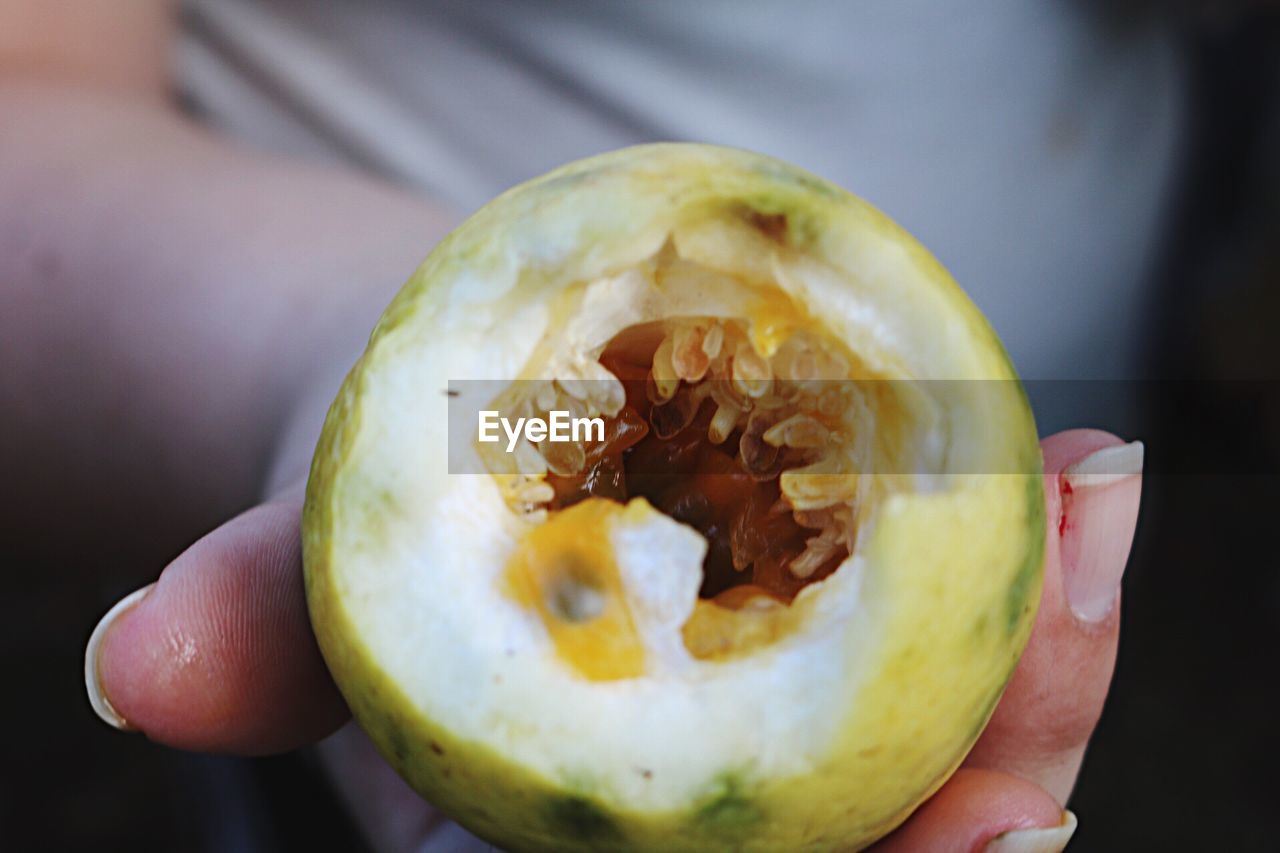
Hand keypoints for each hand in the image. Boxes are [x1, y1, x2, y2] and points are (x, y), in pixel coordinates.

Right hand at [85, 420, 1140, 850]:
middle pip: (888, 845)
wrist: (465, 440)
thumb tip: (140, 657)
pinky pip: (963, 626)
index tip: (982, 829)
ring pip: (959, 742)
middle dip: (999, 769)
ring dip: (1043, 645)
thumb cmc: (399, 511)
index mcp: (587, 847)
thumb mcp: (328, 562)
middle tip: (1073, 645)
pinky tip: (1073, 471)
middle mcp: (713, 815)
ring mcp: (803, 722)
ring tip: (1091, 499)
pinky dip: (1019, 561)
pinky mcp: (857, 627)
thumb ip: (258, 624)